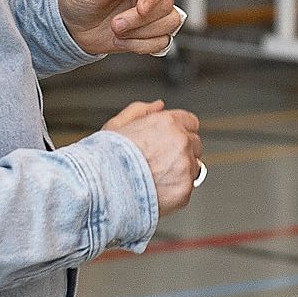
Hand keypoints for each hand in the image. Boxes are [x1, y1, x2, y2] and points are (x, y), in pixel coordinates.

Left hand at [60, 0, 184, 55]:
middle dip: (139, 20)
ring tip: (117, 32)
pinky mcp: (152, 32)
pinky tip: (124, 40)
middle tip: (115, 24)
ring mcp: (153, 13)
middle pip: (166, 5)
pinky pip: (162, 42)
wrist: (74, 26)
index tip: (140, 8)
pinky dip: (141, 45)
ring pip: (169, 23)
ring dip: (141, 34)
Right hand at [103, 100, 202, 214]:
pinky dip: (175, 191)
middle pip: (194, 144)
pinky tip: (157, 190)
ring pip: (193, 167)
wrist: (103, 189)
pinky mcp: (185, 189)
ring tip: (156, 178)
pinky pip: (187, 188)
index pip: (191, 122)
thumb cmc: (106, 159)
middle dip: (181, 151)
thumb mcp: (118, 125)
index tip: (171, 141)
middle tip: (161, 162)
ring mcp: (185, 165)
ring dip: (181, 171)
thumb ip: (141, 110)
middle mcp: (181, 141)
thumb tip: (159, 105)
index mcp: (167, 122)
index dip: (180, 132)